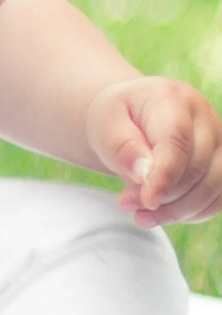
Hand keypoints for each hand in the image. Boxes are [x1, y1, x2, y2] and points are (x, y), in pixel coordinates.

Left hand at [87, 77, 221, 226]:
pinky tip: (162, 214)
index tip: (148, 201)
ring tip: (141, 215)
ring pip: (214, 185)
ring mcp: (219, 139)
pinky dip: (192, 213)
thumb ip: (123, 147)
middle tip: (125, 203)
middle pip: (197, 167)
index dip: (165, 175)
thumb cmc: (116, 118)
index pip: (177, 141)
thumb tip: (144, 176)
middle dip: (163, 195)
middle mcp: (204, 116)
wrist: (131, 115)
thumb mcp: (105, 125)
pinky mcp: (221, 161)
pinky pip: (218, 196)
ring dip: (178, 210)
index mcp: (171, 99)